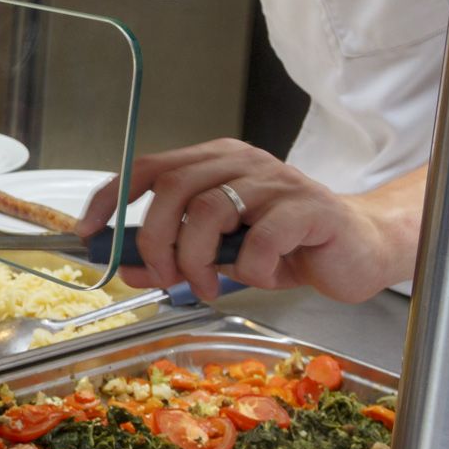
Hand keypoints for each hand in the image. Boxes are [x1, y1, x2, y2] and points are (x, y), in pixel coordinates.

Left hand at [78, 138, 419, 304]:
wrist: (359, 249)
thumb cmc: (287, 246)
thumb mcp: (220, 253)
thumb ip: (174, 255)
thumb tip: (124, 267)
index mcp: (215, 162)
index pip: (148, 167)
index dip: (112, 197)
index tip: (89, 234)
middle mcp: (241, 163)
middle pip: (172, 189)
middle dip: (156, 242)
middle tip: (164, 279)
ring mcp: (276, 182)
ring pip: (208, 210)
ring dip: (196, 259)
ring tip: (209, 285)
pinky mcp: (308, 208)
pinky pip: (260, 237)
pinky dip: (250, 267)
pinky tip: (262, 275)